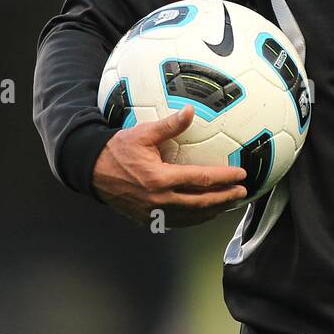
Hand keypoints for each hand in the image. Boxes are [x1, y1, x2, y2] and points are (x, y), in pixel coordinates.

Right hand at [92, 105, 249, 227]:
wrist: (91, 171)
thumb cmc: (117, 150)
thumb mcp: (142, 134)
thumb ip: (169, 125)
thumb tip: (190, 111)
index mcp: (160, 178)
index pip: (201, 179)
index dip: (224, 178)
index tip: (241, 175)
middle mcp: (159, 199)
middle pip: (201, 202)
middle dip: (225, 198)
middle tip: (242, 192)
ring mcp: (154, 212)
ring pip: (192, 216)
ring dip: (213, 210)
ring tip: (229, 203)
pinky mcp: (148, 219)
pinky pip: (178, 221)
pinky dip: (196, 218)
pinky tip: (205, 212)